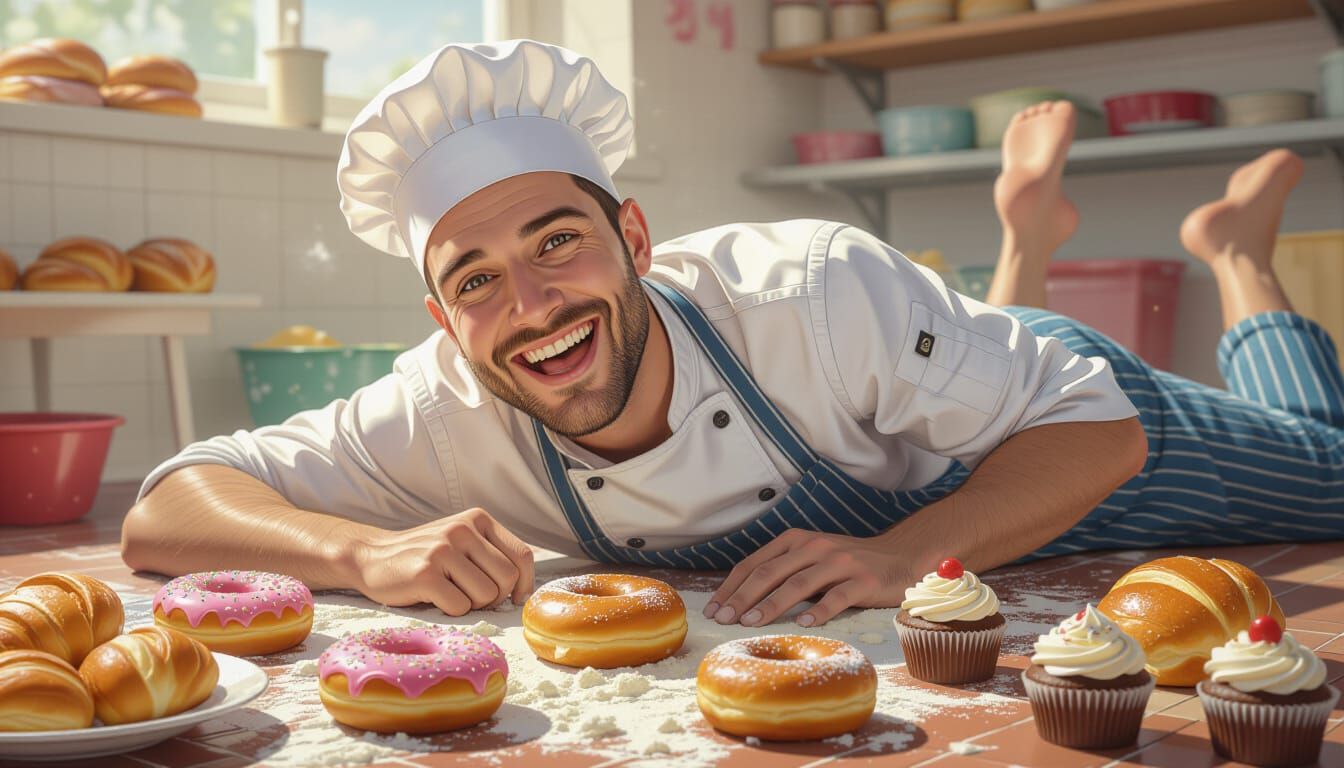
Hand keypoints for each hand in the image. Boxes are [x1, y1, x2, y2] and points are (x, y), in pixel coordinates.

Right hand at [352, 507, 534, 615]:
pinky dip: (451, 611)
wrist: (371, 556)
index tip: (514, 599)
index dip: (525, 583)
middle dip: (494, 597)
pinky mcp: (425, 574)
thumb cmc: (425, 557)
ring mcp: (443, 550)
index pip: (522, 555)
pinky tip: (433, 598)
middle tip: (470, 596)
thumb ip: (492, 554)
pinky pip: (460, 607)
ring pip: (486, 595)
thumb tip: (525, 590)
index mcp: (478, 519)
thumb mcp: (461, 541)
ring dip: (472, 604)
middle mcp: (462, 530)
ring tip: (449, 593)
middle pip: (507, 578)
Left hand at [702, 528, 911, 627]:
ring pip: (798, 584)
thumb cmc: (845, 564)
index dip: (731, 587)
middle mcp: (814, 547)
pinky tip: (803, 624)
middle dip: (743, 597)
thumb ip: (781, 571)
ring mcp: (840, 562)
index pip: (754, 564)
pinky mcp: (863, 580)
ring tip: (751, 623)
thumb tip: (738, 599)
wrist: (898, 557)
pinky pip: (837, 597)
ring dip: (772, 605)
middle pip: (770, 573)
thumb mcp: (809, 558)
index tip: (713, 609)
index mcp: (795, 540)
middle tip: (724, 619)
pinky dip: (818, 611)